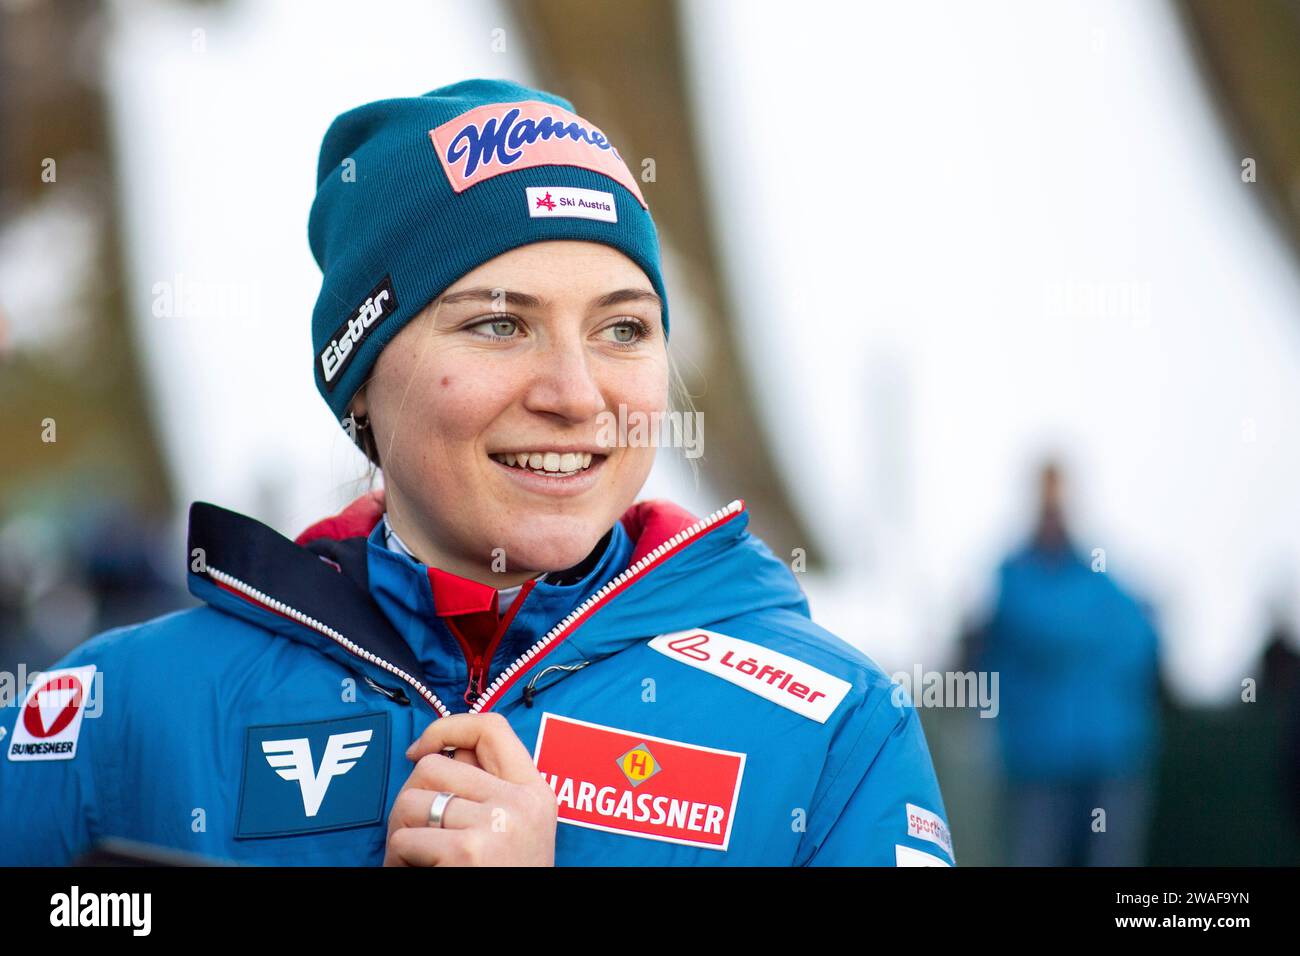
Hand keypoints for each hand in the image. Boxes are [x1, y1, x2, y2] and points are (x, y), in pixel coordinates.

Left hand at [383, 713, 556, 865]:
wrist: (519, 936)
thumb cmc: (505, 877)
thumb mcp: (516, 827)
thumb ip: (490, 787)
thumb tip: (440, 748)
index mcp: (536, 791)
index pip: (491, 727)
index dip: (447, 726)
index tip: (421, 749)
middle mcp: (521, 802)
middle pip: (438, 764)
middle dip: (412, 795)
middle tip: (413, 829)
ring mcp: (497, 824)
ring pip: (413, 800)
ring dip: (400, 831)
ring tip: (412, 856)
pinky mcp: (469, 851)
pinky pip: (406, 838)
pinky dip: (398, 859)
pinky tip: (415, 873)